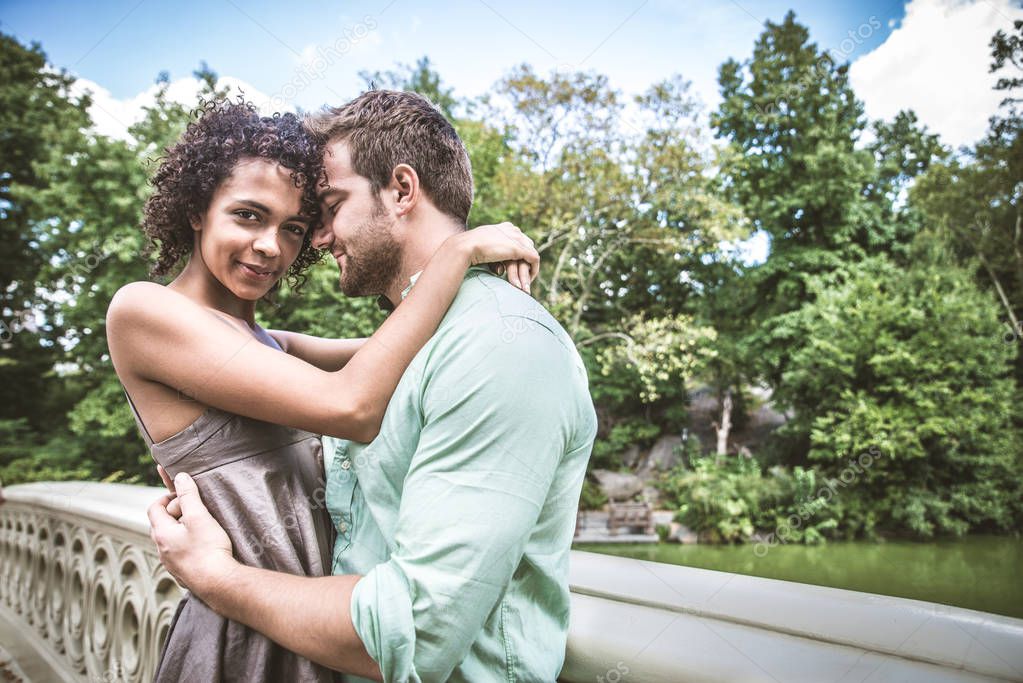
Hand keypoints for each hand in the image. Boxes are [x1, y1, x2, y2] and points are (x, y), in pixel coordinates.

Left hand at [148, 472, 234, 594]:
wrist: (217, 582)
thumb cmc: (208, 548)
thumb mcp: (199, 516)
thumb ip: (188, 495)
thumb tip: (180, 477)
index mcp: (161, 533)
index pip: (154, 508)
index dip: (166, 497)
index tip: (181, 494)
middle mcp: (162, 549)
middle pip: (161, 524)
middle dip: (175, 513)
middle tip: (194, 509)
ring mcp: (171, 563)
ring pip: (170, 540)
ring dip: (181, 530)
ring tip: (200, 526)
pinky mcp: (181, 573)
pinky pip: (179, 553)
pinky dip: (187, 545)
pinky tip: (202, 546)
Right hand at [451, 222, 538, 292]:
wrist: (466, 246)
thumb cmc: (469, 249)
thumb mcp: (484, 248)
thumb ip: (495, 253)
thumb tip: (500, 268)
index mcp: (506, 227)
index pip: (521, 240)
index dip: (522, 255)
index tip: (518, 268)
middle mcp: (514, 230)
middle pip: (528, 247)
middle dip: (527, 264)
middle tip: (525, 279)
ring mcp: (517, 238)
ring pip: (531, 256)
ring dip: (528, 272)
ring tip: (526, 286)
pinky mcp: (519, 248)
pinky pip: (534, 259)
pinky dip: (533, 271)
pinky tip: (528, 282)